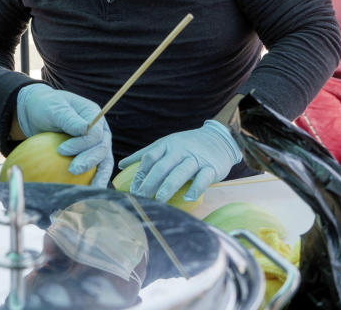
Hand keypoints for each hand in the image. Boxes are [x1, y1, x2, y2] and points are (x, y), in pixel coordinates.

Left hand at [16, 84, 112, 187]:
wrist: (37, 114)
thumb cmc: (45, 107)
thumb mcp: (54, 108)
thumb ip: (69, 118)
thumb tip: (85, 129)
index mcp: (95, 115)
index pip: (95, 134)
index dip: (82, 144)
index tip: (61, 150)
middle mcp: (100, 131)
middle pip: (102, 149)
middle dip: (89, 162)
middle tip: (72, 171)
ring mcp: (96, 145)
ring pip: (103, 163)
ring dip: (97, 177)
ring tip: (87, 191)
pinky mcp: (88, 157)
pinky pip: (93, 171)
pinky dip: (90, 182)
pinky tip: (81, 193)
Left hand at [118, 120, 241, 202]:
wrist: (219, 139)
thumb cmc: (187, 145)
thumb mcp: (166, 144)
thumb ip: (146, 154)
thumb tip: (122, 164)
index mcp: (167, 144)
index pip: (149, 158)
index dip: (140, 174)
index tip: (133, 190)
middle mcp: (180, 150)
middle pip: (162, 167)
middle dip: (149, 183)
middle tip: (141, 198)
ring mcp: (196, 158)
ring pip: (180, 172)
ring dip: (168, 187)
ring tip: (159, 200)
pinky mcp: (211, 167)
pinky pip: (203, 178)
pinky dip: (195, 188)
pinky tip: (188, 198)